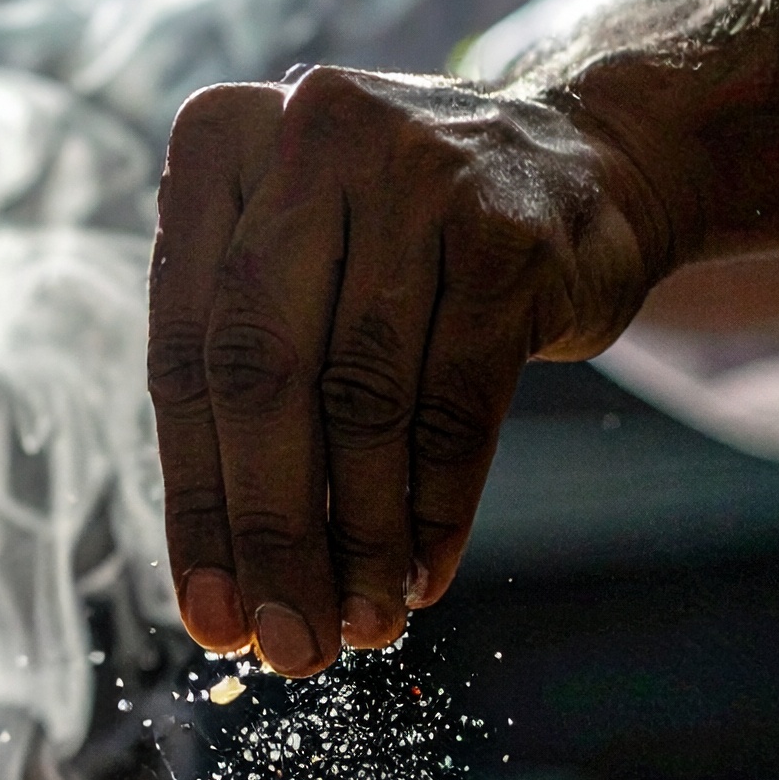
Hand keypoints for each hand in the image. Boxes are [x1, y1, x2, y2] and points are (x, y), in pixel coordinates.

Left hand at [147, 64, 660, 676]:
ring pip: (364, 401)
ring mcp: (418, 175)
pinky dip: (435, 508)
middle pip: (263, 375)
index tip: (210, 618)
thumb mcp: (311, 265)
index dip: (194, 502)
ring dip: (358, 539)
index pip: (185, 354)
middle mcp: (311, 136)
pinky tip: (420, 576)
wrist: (593, 162)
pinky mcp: (509, 236)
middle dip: (269, 532)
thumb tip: (227, 587)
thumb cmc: (413, 243)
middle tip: (284, 643)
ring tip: (360, 625)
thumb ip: (250, 379)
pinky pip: (456, 407)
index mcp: (220, 141)